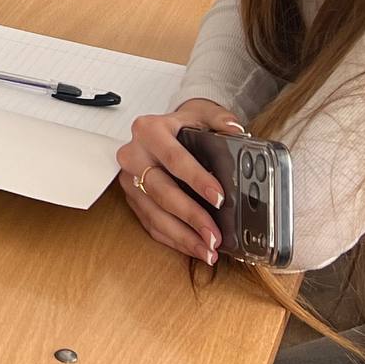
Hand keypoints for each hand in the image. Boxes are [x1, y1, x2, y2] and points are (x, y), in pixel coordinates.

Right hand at [117, 97, 247, 265]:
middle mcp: (134, 155)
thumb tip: (235, 130)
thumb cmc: (183, 124)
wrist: (161, 129)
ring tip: (208, 250)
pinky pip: (150, 224)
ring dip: (183, 236)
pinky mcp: (131, 198)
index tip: (218, 198)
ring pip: (154, 213)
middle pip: (162, 191)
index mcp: (149, 130)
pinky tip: (194, 248)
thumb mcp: (201, 113)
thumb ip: (220, 120)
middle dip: (191, 217)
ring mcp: (129, 179)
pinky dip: (173, 239)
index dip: (196, 179)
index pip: (173, 157)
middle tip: (214, 235)